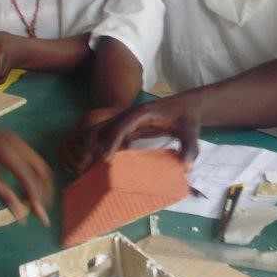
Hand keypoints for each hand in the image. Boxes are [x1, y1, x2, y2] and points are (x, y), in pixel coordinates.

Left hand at [0, 119, 52, 224]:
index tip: (41, 216)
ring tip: (38, 201)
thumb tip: (21, 215)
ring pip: (40, 165)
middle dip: (44, 191)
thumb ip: (4, 195)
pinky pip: (33, 160)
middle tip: (41, 209)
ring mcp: (19, 140)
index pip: (29, 178)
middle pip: (41, 170)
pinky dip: (35, 175)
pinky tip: (30, 187)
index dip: (36, 198)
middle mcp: (18, 143)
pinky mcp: (18, 141)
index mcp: (7, 152)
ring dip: (42, 183)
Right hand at [60, 101, 199, 176]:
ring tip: (84, 169)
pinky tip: (97, 166)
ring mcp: (126, 121)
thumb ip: (190, 147)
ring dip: (92, 148)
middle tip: (85, 167)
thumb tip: (186, 166)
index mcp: (143, 113)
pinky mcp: (127, 129)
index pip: (123, 125)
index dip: (113, 141)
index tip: (106, 158)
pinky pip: (109, 138)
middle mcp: (130, 115)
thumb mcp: (191, 131)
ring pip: (102, 132)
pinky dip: (100, 149)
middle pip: (105, 127)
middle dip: (93, 145)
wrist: (186, 107)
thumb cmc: (187, 118)